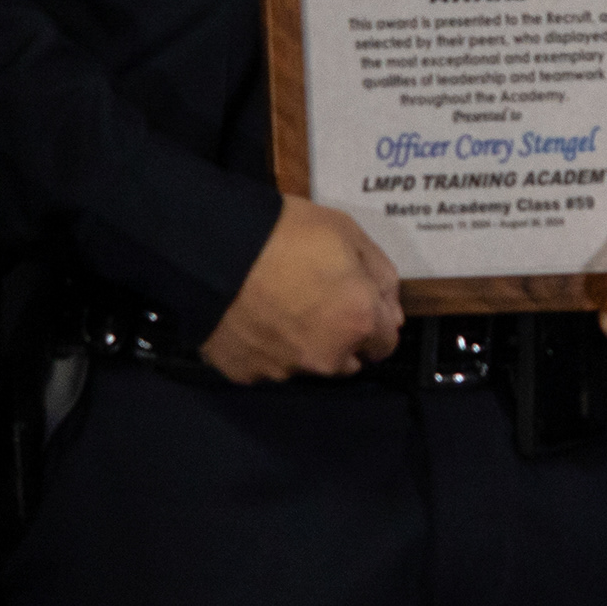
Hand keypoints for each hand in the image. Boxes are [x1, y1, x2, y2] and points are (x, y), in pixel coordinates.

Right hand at [202, 198, 403, 383]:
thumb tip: (392, 310)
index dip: (374, 321)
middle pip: (346, 361)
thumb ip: (380, 275)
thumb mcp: (347, 233)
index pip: (385, 344)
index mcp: (358, 322)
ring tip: (279, 310)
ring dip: (303, 347)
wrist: (214, 248)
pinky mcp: (246, 373)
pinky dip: (264, 349)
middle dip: (340, 338)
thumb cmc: (286, 232)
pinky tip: (251, 319)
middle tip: (314, 302)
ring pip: (306, 365)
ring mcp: (284, 370)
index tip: (356, 303)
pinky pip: (265, 366)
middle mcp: (326, 357)